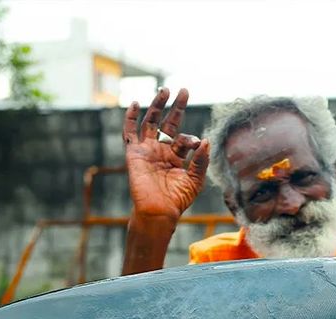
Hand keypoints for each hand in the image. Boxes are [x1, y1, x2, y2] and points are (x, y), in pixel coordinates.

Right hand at [123, 87, 210, 220]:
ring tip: (165, 90)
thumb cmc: (177, 199)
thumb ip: (201, 160)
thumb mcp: (195, 179)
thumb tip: (206, 140)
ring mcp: (147, 150)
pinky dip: (131, 117)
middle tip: (184, 90)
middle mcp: (161, 150)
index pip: (184, 138)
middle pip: (168, 123)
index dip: (191, 138)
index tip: (197, 143)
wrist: (159, 211)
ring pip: (150, 122)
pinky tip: (137, 103)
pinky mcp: (134, 153)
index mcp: (176, 157)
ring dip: (157, 105)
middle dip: (176, 107)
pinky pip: (129, 132)